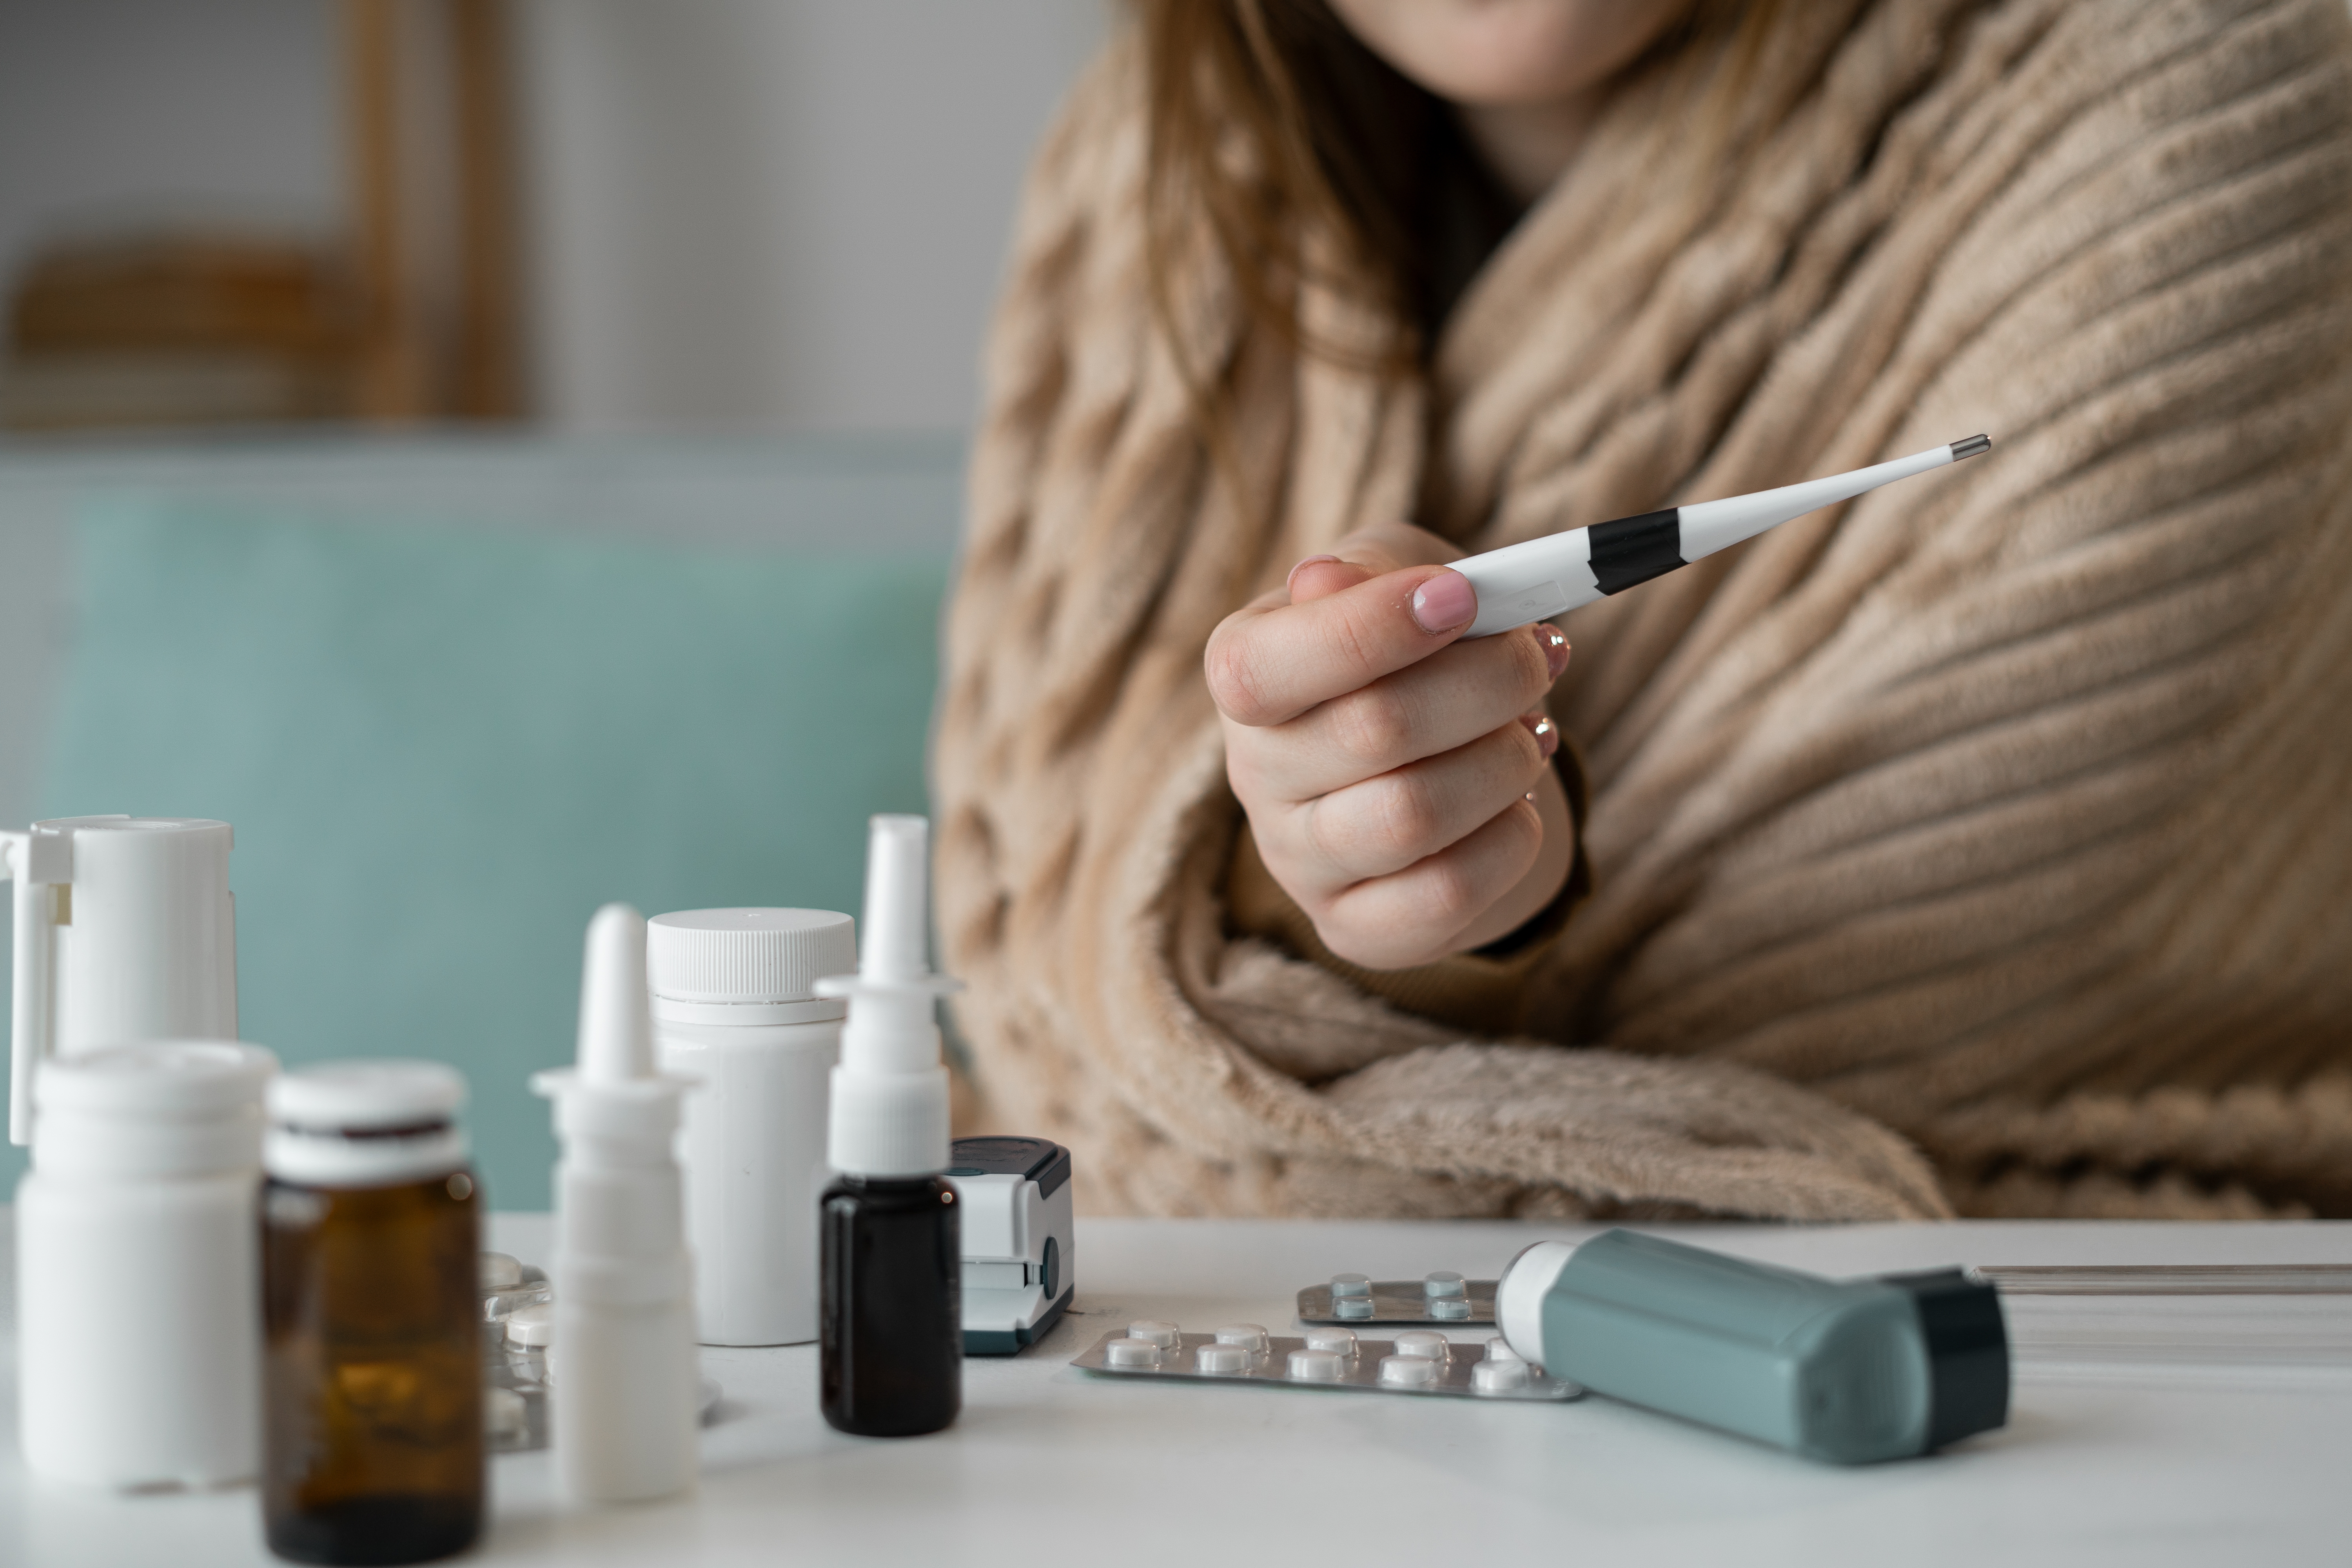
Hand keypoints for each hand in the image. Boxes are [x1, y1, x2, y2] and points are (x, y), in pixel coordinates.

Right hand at [1205, 521, 1574, 969]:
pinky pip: (1444, 897)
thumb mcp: (1395, 575)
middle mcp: (1254, 773)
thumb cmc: (1414, 645)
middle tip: (1541, 654)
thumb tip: (1323, 582)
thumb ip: (1372, 571)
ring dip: (1505, 762)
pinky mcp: (1355, 926)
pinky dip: (1510, 841)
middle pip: (1371, 732)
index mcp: (1243, 672)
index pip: (1263, 670)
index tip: (1463, 595)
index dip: (1369, 628)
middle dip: (1488, 681)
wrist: (1445, 751)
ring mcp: (1298, 861)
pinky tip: (1520, 805)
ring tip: (1533, 734)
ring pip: (1412, 818)